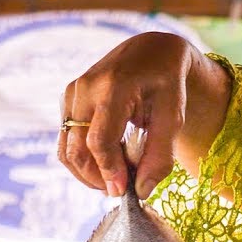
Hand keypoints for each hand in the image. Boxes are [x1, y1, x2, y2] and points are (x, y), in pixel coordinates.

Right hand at [60, 31, 228, 198]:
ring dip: (88, 173)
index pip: (99, 141)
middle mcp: (84, 89)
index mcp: (112, 87)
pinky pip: (67, 141)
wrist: (151, 50)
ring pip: (66, 150)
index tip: (124, 191)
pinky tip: (109, 161)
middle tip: (122, 189)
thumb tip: (141, 191)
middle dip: (97, 178)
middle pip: (76, 149)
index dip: (109, 172)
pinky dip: (85, 159)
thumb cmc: (167, 82)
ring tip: (117, 178)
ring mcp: (71, 94)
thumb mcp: (174, 115)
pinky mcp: (67, 101)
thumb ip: (160, 153)